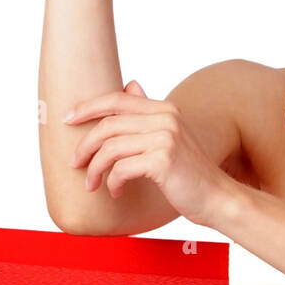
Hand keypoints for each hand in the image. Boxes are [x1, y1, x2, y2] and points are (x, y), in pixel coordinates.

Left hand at [65, 80, 226, 226]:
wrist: (217, 198)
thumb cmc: (190, 173)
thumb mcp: (170, 138)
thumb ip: (149, 114)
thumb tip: (130, 85)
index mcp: (165, 109)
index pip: (117, 99)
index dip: (88, 107)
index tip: (67, 119)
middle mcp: (166, 118)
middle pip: (109, 124)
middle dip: (85, 145)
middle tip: (74, 163)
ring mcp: (166, 138)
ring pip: (111, 148)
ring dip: (94, 169)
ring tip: (91, 185)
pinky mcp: (163, 160)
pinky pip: (122, 168)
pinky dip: (113, 182)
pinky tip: (116, 192)